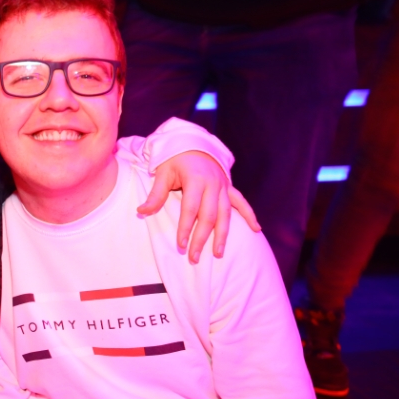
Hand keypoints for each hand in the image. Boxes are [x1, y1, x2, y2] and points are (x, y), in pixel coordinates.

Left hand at [137, 151, 259, 262]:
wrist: (193, 142)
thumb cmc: (175, 159)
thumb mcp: (163, 172)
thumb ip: (156, 194)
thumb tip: (141, 210)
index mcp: (195, 180)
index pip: (190, 209)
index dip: (186, 228)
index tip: (180, 244)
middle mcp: (213, 184)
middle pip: (209, 216)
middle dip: (202, 238)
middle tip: (194, 257)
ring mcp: (224, 186)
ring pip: (226, 214)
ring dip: (222, 235)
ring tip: (218, 253)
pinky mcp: (229, 187)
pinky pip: (242, 203)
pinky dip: (249, 215)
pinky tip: (256, 229)